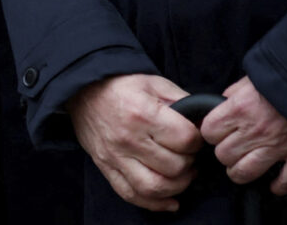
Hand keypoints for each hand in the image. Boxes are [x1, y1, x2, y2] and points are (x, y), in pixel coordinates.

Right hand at [66, 73, 202, 211]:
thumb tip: (203, 122)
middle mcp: (128, 139)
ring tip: (182, 174)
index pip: (184, 139)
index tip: (194, 136)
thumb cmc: (121, 85)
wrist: (83, 90)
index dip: (197, 140)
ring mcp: (116, 157)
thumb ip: (181, 101)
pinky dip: (154, 204)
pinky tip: (169, 200)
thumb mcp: (154, 83)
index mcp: (142, 113)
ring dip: (177, 186)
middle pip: (174, 166)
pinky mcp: (107, 168)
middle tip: (188, 154)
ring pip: (155, 187)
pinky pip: (132, 195)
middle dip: (189, 162)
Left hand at [201, 77, 286, 194]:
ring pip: (245, 173)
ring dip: (241, 172)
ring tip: (243, 166)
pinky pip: (286, 181)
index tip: (218, 130)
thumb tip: (222, 102)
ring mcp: (279, 146)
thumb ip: (234, 92)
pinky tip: (274, 183)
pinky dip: (279, 186)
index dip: (212, 131)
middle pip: (224, 155)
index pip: (209, 132)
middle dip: (225, 152)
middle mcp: (256, 130)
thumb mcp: (253, 76)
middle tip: (232, 146)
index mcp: (241, 108)